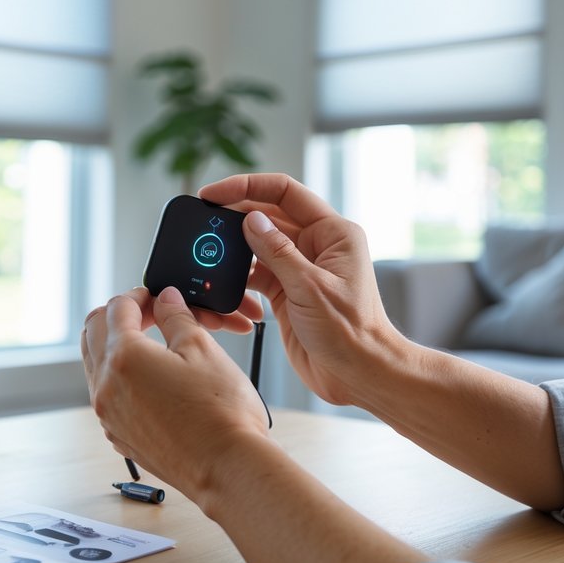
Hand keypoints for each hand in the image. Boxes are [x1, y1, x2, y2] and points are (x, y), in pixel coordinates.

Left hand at [80, 286, 269, 496]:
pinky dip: (118, 377)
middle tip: (150, 314)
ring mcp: (108, 415)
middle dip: (119, 315)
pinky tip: (149, 378)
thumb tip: (166, 300)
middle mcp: (106, 387)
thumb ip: (177, 316)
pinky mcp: (119, 436)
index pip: (118, 308)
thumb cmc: (221, 412)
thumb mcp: (202, 348)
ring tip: (150, 343)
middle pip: (93, 332)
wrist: (228, 469)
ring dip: (114, 345)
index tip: (158, 298)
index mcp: (124, 358)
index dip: (140, 295)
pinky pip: (105, 396)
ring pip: (94, 364)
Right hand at [199, 173, 405, 405]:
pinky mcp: (288, 291)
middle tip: (203, 220)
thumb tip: (250, 220)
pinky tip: (226, 283)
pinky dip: (239, 277)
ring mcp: (301, 268)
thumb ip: (277, 252)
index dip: (248, 186)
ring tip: (209, 253)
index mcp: (333, 233)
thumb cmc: (351, 332)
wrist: (359, 375)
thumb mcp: (310, 288)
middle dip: (235, 216)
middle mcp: (317, 245)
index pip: (285, 193)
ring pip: (258, 245)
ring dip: (235, 249)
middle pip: (268, 215)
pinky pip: (256, 273)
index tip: (215, 192)